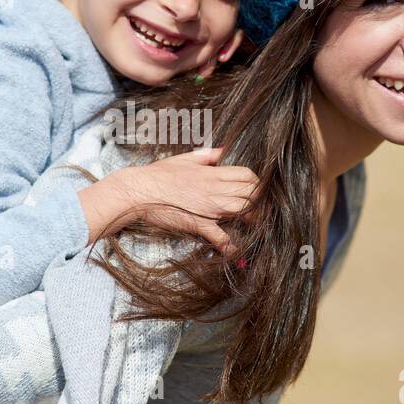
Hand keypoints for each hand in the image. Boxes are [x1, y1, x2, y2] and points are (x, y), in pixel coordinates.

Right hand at [79, 146, 257, 253]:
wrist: (140, 191)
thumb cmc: (158, 174)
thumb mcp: (184, 159)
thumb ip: (206, 155)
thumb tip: (222, 150)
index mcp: (213, 173)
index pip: (248, 175)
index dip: (258, 183)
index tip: (258, 190)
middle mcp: (216, 189)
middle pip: (251, 192)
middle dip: (261, 201)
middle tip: (263, 209)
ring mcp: (209, 207)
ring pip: (244, 210)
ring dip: (254, 218)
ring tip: (258, 226)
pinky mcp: (199, 223)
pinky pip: (221, 236)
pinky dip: (231, 245)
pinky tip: (237, 253)